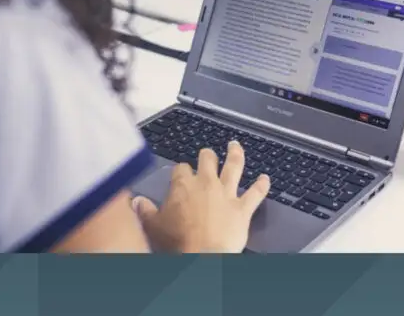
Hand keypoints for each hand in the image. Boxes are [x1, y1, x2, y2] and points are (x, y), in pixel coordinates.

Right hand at [133, 141, 270, 252]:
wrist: (202, 256)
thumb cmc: (177, 243)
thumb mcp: (153, 226)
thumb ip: (144, 211)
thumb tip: (136, 201)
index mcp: (183, 185)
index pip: (181, 168)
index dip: (181, 170)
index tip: (181, 173)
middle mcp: (207, 183)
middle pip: (207, 159)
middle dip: (207, 155)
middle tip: (207, 153)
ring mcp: (227, 194)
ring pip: (234, 166)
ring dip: (235, 154)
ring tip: (235, 146)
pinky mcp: (243, 208)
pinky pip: (256, 193)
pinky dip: (262, 185)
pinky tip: (266, 178)